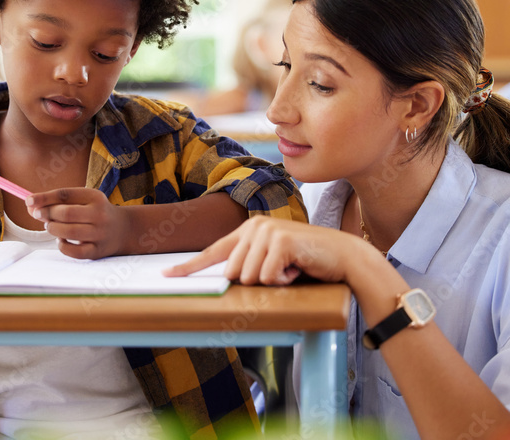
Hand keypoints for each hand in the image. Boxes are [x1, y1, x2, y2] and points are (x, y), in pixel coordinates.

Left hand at [26, 187, 130, 258]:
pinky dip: (62, 246)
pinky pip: (73, 251)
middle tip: (38, 215)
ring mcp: (100, 234)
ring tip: (51, 226)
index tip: (28, 201)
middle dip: (46, 214)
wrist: (123, 229)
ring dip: (52, 229)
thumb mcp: (83, 200)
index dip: (44, 198)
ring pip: (68, 232)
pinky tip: (62, 240)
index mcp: (95, 196)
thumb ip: (58, 202)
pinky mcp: (97, 251)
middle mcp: (100, 214)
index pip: (65, 194)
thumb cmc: (94, 213)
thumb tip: (30, 206)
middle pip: (66, 213)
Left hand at [163, 216, 355, 285]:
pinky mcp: (281, 240)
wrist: (342, 255)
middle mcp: (254, 226)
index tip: (167, 276)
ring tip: (291, 269)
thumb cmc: (307, 262)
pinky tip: (297, 269)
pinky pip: (267, 277)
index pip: (214, 251)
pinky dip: (284, 281)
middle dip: (257, 281)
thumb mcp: (273, 261)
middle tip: (281, 272)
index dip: (190, 267)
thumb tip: (228, 279)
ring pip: (249, 278)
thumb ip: (250, 264)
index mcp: (249, 230)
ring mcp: (267, 231)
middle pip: (233, 273)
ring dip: (272, 282)